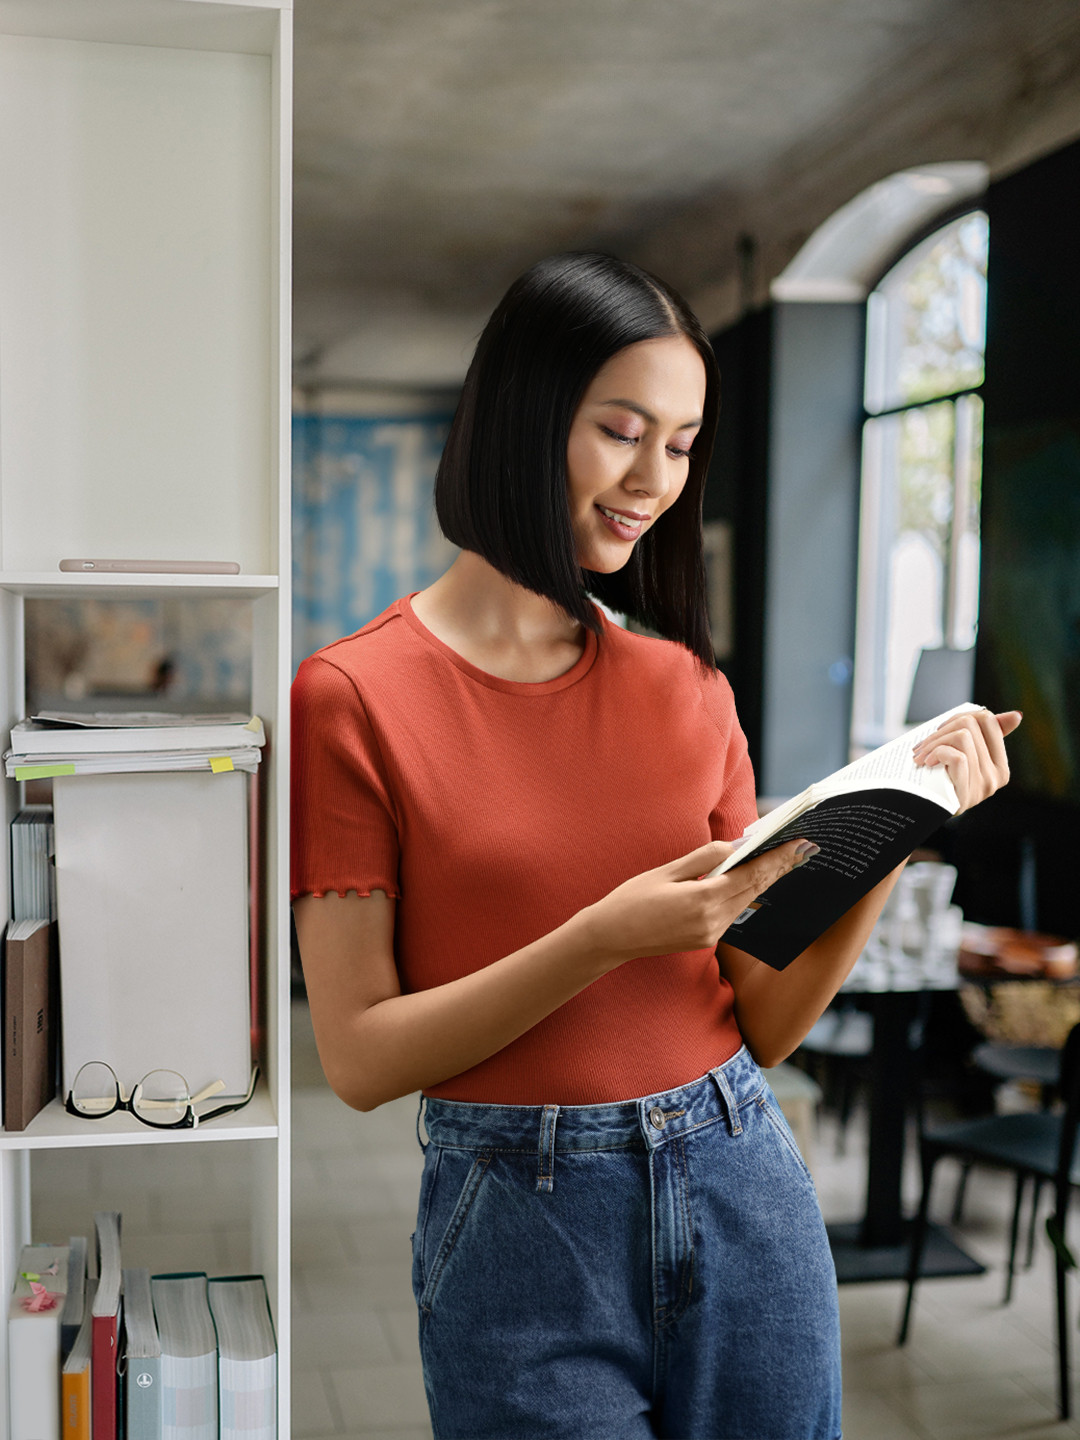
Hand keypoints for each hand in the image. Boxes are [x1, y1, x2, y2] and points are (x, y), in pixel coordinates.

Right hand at [580, 837, 810, 966]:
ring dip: (765, 880)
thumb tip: (735, 846)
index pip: (750, 875)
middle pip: (754, 889)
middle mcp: (712, 921)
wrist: (611, 937)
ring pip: (745, 901)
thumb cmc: (632, 898)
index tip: (798, 844)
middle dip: (779, 868)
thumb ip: (704, 858)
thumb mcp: (666, 871)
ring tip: (785, 860)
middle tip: (804, 849)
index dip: (777, 859)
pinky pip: (732, 912)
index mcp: (702, 900)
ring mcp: (710, 933)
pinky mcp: (705, 939)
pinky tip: (754, 880)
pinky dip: (746, 893)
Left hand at [912, 709, 1021, 812]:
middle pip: (970, 724)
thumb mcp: (965, 759)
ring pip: (962, 737)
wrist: (925, 812)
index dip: (961, 717)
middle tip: (925, 744)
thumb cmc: (943, 782)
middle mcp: (996, 775)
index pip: (988, 720)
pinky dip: (938, 753)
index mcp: (1000, 764)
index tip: (943, 729)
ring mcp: (983, 785)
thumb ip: (985, 738)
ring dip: (934, 742)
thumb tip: (1016, 715)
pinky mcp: (968, 794)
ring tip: (921, 755)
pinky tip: (927, 762)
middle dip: (941, 729)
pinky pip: (958, 757)